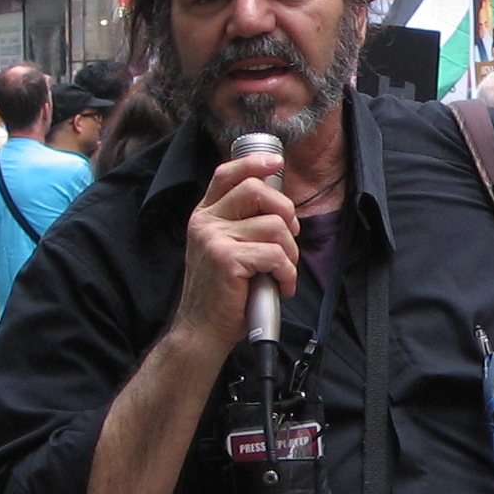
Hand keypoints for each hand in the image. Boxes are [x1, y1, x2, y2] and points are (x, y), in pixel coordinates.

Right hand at [173, 150, 298, 354]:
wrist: (203, 330)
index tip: (277, 163)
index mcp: (205, 215)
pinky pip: (275, 255)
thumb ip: (243, 224)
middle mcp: (205, 221)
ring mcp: (213, 238)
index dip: (254, 163)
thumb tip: (281, 206)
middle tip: (290, 237)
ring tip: (282, 271)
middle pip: (257, 190)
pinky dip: (287, 273)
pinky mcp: (226, 258)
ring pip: (274, 226)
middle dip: (286, 213)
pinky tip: (281, 286)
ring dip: (290, 252)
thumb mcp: (227, 249)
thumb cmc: (224, 292)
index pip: (227, 174)